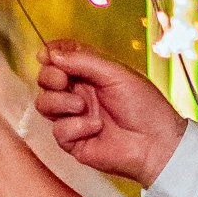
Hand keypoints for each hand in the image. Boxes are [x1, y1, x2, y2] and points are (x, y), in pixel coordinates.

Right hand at [32, 42, 184, 185]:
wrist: (153, 143)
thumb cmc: (143, 106)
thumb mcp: (115, 73)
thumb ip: (83, 61)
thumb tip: (52, 53)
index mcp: (92, 73)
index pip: (63, 57)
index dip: (52, 53)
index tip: (47, 54)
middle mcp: (80, 93)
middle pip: (46, 80)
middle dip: (49, 77)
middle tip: (63, 81)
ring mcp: (74, 117)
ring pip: (44, 104)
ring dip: (59, 102)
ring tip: (82, 107)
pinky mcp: (72, 141)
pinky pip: (58, 130)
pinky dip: (76, 127)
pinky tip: (96, 128)